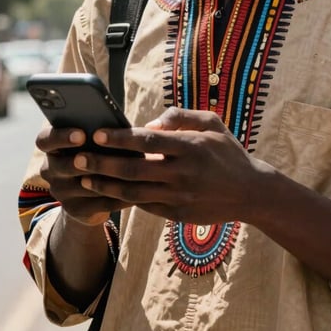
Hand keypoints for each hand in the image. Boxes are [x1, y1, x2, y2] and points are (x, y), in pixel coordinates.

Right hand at [36, 123, 131, 225]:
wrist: (90, 193)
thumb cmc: (97, 153)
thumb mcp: (94, 142)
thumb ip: (99, 134)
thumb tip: (117, 127)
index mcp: (52, 147)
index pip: (45, 140)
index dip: (61, 137)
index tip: (81, 134)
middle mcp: (50, 170)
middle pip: (60, 165)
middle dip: (82, 161)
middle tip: (100, 156)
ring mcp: (61, 192)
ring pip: (82, 186)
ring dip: (105, 179)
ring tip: (127, 171)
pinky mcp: (75, 210)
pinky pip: (98, 203)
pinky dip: (118, 196)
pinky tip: (135, 189)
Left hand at [73, 107, 271, 224]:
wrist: (251, 192)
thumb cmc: (227, 151)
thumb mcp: (211, 123)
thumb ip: (179, 117)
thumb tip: (148, 124)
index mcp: (190, 147)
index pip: (147, 141)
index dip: (120, 138)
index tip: (97, 133)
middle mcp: (183, 173)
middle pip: (134, 170)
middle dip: (102, 165)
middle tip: (79, 159)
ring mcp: (179, 196)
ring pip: (133, 193)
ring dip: (105, 186)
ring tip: (84, 179)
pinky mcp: (177, 214)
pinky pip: (144, 206)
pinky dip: (122, 199)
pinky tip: (105, 192)